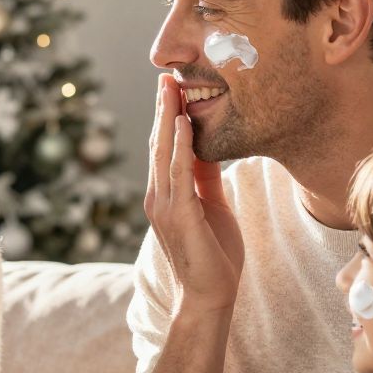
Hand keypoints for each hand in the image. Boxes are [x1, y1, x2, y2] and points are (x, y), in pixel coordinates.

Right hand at [144, 75, 242, 314]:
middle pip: (158, 144)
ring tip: (172, 87)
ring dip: (167, 118)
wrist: (209, 297)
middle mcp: (159, 197)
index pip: (164, 149)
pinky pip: (178, 173)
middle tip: (166, 75)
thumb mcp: (212, 208)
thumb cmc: (214, 257)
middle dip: (162, 109)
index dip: (167, 118)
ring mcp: (165, 206)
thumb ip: (205, 180)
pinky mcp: (179, 216)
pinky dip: (178, 146)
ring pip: (163, 152)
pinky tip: (181, 123)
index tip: (173, 88)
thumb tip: (205, 149)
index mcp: (166, 196)